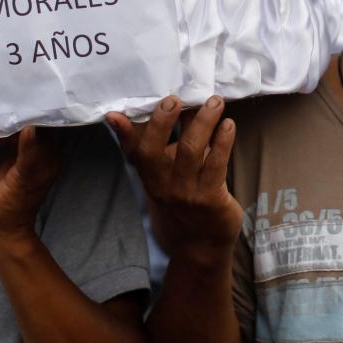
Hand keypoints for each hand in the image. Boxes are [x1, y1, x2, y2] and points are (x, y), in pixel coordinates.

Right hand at [0, 126, 63, 242]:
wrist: (2, 224)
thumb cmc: (15, 204)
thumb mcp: (22, 178)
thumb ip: (28, 152)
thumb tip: (30, 128)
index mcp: (51, 158)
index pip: (47, 128)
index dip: (35, 117)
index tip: (21, 106)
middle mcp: (43, 155)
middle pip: (35, 128)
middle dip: (21, 120)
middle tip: (5, 115)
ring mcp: (28, 157)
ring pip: (22, 133)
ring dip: (10, 128)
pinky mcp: (14, 160)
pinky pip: (12, 141)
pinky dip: (4, 136)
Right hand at [108, 96, 242, 263]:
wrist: (201, 243)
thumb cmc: (184, 200)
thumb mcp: (167, 174)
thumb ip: (166, 143)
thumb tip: (173, 105)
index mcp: (149, 175)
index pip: (132, 151)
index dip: (122, 133)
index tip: (115, 114)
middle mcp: (162, 184)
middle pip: (154, 150)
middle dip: (162, 122)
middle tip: (174, 99)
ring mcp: (185, 192)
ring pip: (191, 151)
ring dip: (203, 122)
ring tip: (214, 102)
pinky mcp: (210, 198)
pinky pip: (216, 164)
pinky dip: (223, 141)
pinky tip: (228, 125)